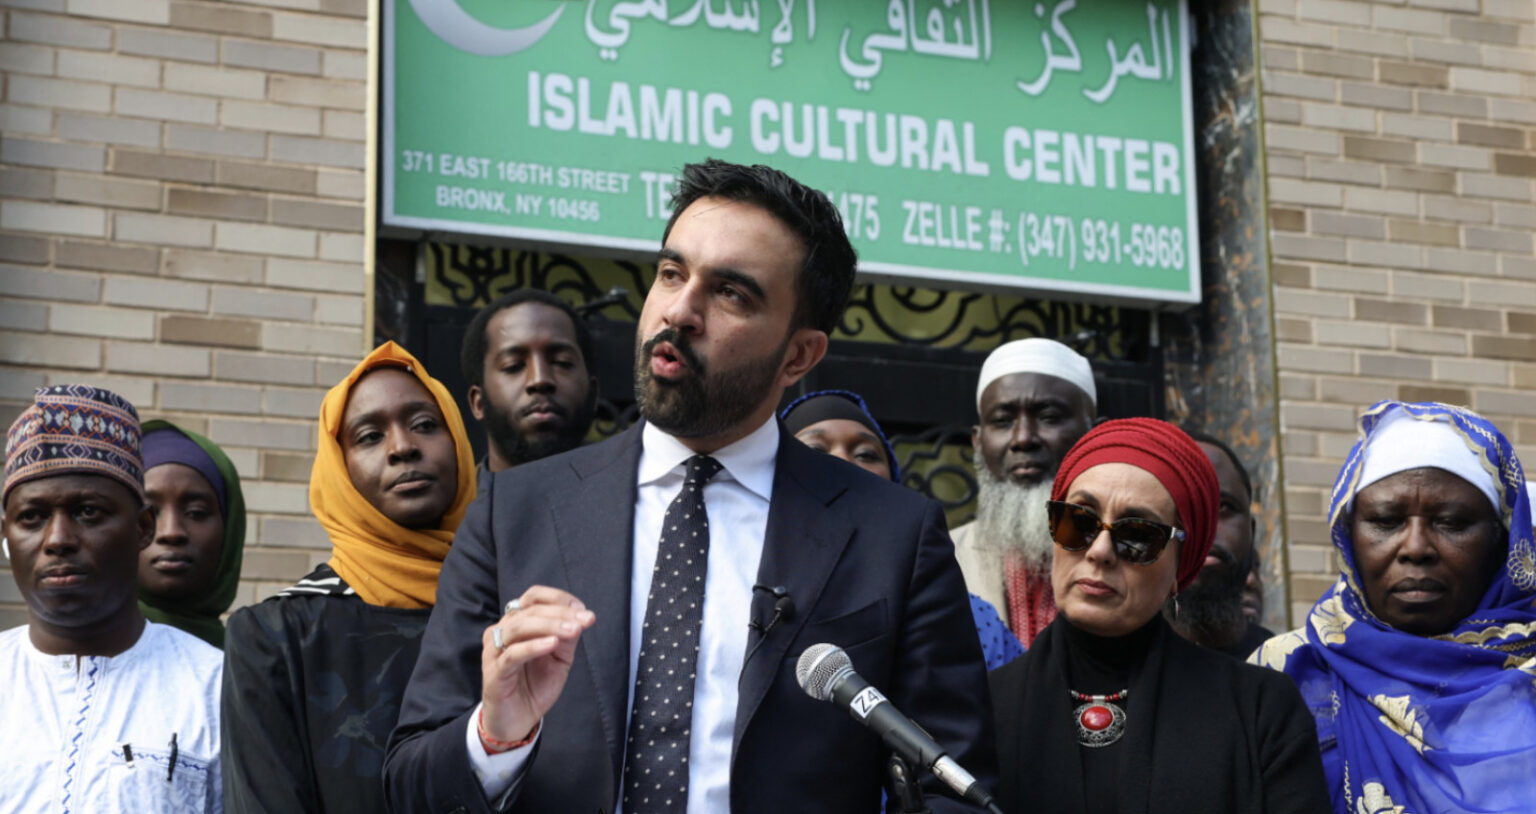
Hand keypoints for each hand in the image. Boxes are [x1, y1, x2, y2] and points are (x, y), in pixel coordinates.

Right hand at [480, 586, 595, 743]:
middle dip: (561, 613)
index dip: (559, 599)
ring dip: (551, 626)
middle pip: (530, 610)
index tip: (583, 609)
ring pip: (520, 627)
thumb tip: (582, 616)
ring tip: (573, 630)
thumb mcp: (559, 658)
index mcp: (517, 623)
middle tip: (584, 620)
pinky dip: (534, 646)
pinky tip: (553, 644)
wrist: (518, 720)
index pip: (534, 597)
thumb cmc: (535, 685)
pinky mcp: (494, 671)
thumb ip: (568, 637)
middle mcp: (502, 631)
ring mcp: (495, 651)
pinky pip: (513, 654)